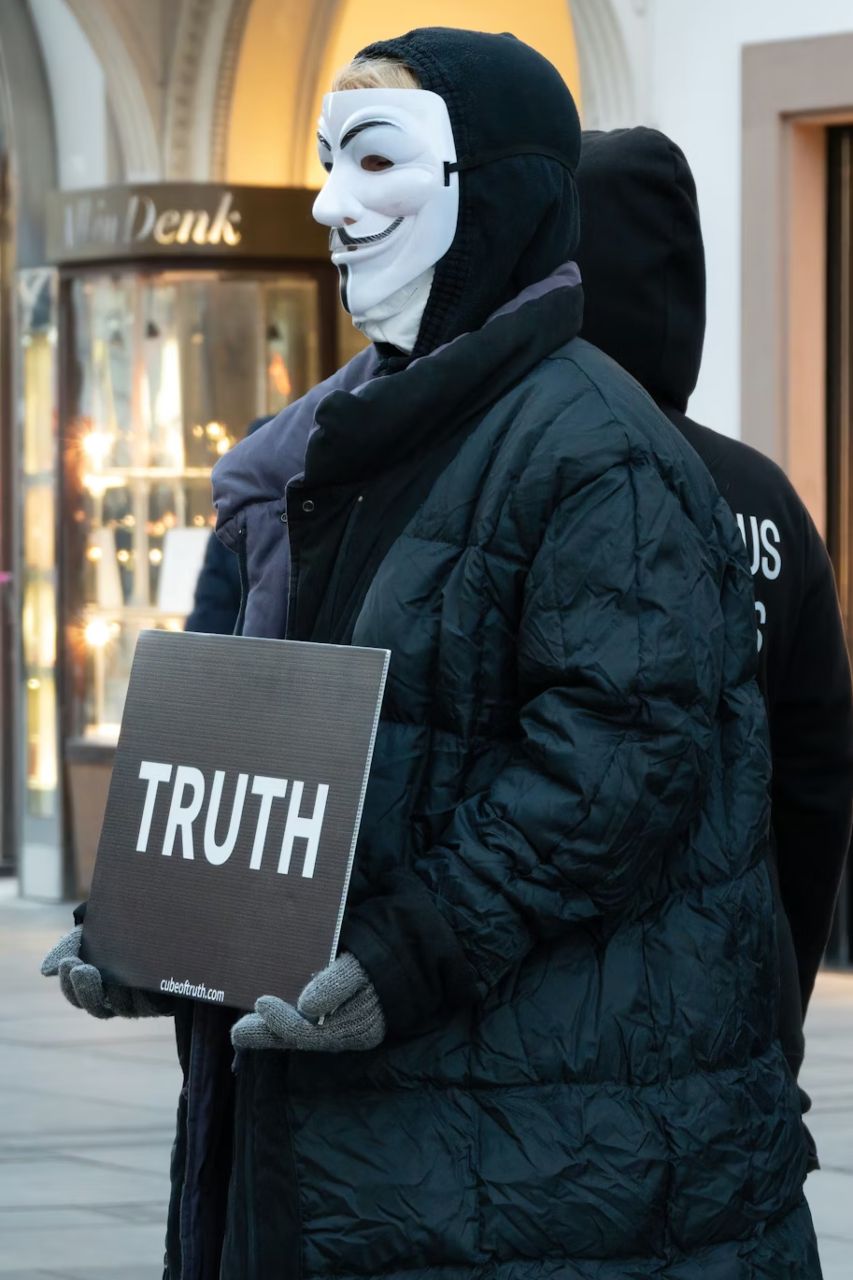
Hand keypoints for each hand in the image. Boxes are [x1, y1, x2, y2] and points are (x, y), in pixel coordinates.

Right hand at [41, 926, 171, 1018]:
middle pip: (97, 1008)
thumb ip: (77, 942)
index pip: (78, 996)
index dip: (69, 984)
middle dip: (86, 990)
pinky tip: (140, 976)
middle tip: (81, 969)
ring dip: (115, 990)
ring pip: (124, 1006)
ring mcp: (142, 1003)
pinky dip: (144, 992)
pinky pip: (153, 1004)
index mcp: (102, 986)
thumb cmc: (134, 929)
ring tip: (113, 972)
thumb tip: (46, 969)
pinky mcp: (166, 1002)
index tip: (67, 962)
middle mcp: (119, 1000)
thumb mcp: (104, 930)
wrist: (178, 927)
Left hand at [231, 952, 384, 1052]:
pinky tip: (269, 1025)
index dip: (283, 1021)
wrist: (409, 959)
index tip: (261, 1003)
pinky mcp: (346, 1026)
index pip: (312, 1030)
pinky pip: (313, 1033)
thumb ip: (337, 983)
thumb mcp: (360, 964)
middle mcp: (352, 1033)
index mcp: (358, 1022)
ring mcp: (350, 1032)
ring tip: (243, 1031)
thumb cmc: (381, 959)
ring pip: (306, 1038)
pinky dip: (289, 1030)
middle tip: (237, 1032)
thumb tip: (306, 1006)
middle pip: (304, 1038)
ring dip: (274, 1035)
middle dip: (269, 1035)